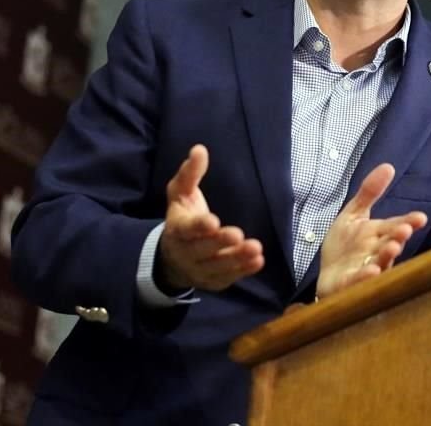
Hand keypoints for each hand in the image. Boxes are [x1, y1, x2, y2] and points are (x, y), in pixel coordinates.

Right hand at [158, 145, 263, 290]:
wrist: (172, 259)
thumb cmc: (182, 218)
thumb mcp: (181, 194)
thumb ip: (190, 174)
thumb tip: (200, 149)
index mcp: (177, 229)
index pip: (186, 228)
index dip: (199, 226)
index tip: (213, 220)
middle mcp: (186, 252)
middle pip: (202, 249)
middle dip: (219, 243)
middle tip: (237, 234)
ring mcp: (199, 269)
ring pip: (217, 266)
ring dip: (236, 259)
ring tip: (255, 249)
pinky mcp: (214, 281)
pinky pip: (228, 277)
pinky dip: (243, 271)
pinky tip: (258, 261)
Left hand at [316, 163, 426, 298]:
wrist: (328, 276)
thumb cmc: (345, 247)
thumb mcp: (353, 214)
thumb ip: (369, 192)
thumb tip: (389, 165)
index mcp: (379, 235)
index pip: (396, 226)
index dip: (408, 222)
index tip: (420, 217)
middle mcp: (377, 253)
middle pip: (391, 244)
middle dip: (398, 237)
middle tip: (404, 231)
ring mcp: (366, 270)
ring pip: (381, 264)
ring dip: (387, 257)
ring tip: (392, 247)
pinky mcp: (351, 286)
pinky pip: (360, 283)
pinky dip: (366, 278)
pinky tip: (371, 270)